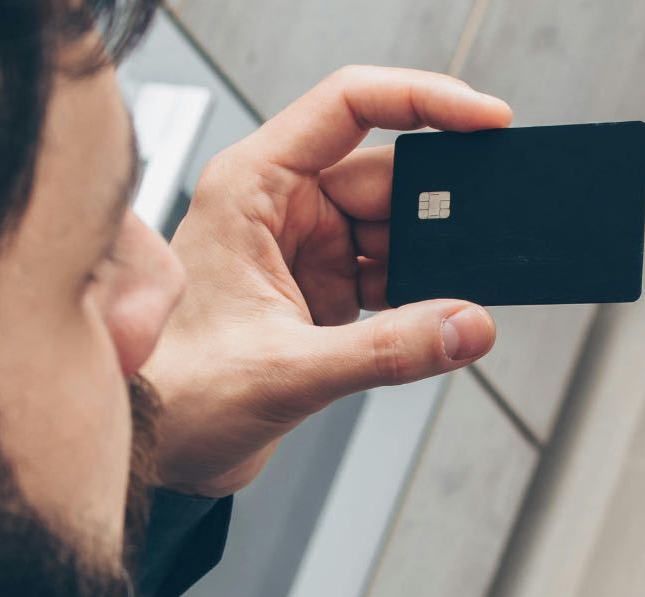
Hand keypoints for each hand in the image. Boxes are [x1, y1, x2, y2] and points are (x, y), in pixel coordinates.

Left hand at [143, 67, 511, 496]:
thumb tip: (470, 326)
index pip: (350, 105)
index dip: (426, 99)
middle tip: (480, 243)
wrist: (157, 448)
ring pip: (396, 230)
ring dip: (431, 264)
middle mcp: (280, 206)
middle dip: (438, 211)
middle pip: (387, 176)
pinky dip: (420, 297)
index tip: (487, 119)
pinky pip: (392, 274)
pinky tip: (433, 321)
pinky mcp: (322, 289)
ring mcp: (304, 248)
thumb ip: (388, 350)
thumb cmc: (176, 393)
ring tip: (448, 303)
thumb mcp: (287, 371)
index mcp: (253, 187)